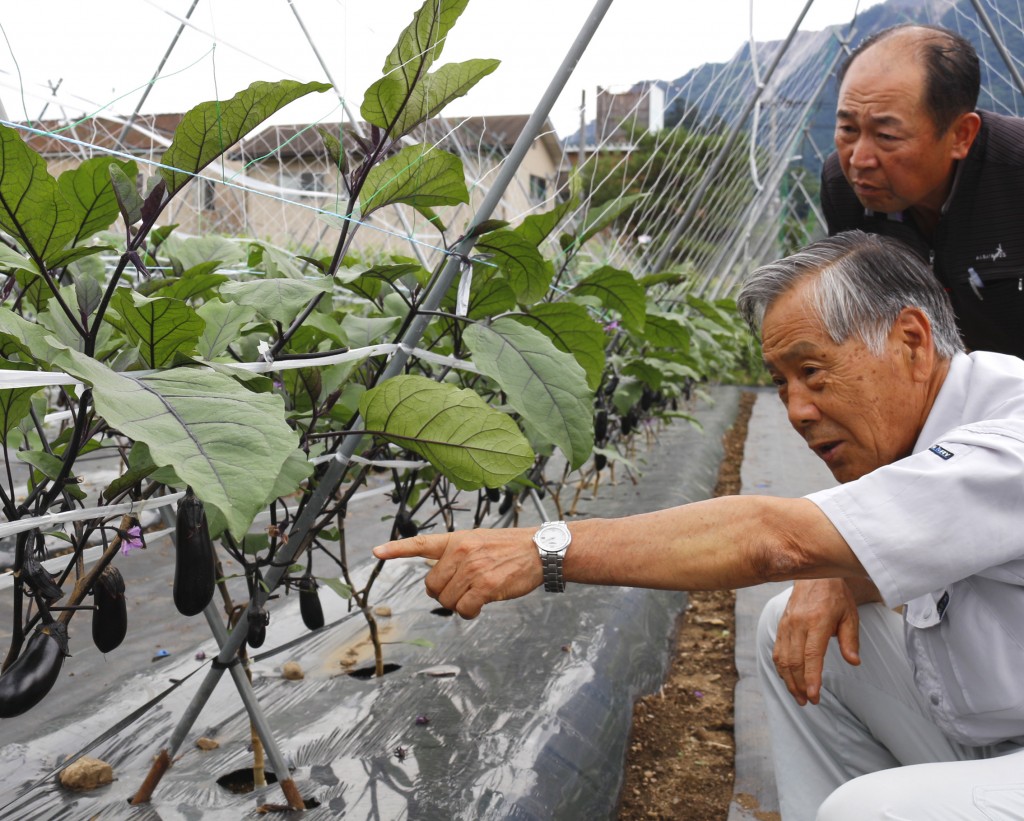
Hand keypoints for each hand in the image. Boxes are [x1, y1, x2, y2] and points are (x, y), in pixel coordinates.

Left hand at [373, 527, 542, 618]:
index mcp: (457, 539)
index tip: (377, 552)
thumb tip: (442, 581)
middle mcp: (461, 552)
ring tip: (477, 594)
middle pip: (432, 586)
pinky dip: (470, 613)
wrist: (540, 550)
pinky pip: (464, 609)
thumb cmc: (510, 549)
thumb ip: (458, 555)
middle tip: (462, 590)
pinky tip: (481, 606)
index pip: (421, 543)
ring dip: (459, 604)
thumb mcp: (479, 541)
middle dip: (443, 594)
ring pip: (447, 600)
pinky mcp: (486, 586)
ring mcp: (473, 569)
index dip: (397, 549)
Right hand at [772, 578, 861, 705]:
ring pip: (783, 658)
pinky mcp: (781, 625)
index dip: (811, 678)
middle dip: (799, 685)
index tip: (814, 696)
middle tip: (808, 702)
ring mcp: (787, 625)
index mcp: (817, 622)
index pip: (811, 656)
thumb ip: (850, 640)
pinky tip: (788, 678)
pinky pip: (777, 650)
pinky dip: (781, 668)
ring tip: (798, 696)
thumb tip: (854, 661)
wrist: (813, 575)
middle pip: (794, 661)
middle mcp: (798, 624)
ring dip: (788, 680)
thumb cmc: (835, 595)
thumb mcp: (850, 615)